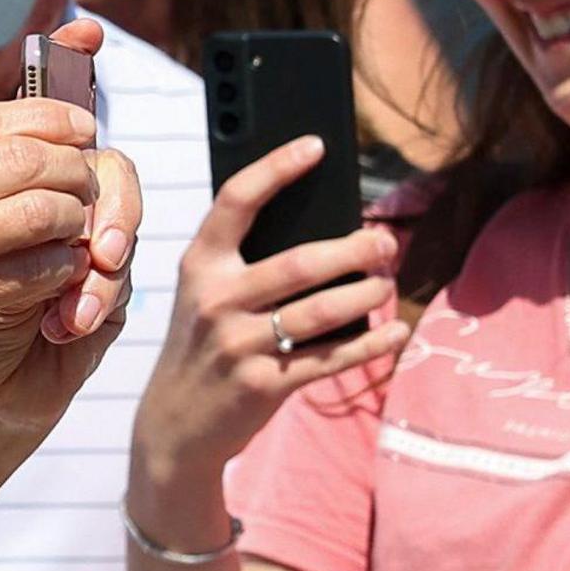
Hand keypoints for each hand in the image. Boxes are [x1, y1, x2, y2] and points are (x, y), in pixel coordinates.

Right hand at [0, 75, 112, 415]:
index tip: (75, 130)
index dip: (47, 118)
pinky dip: (60, 267)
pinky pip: (32, 271)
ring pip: (40, 210)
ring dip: (73, 218)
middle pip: (25, 156)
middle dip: (71, 166)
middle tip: (82, 182)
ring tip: (72, 227)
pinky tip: (57, 270)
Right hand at [128, 136, 409, 535]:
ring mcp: (239, 345)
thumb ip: (247, 265)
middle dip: (354, 249)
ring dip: (366, 294)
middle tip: (385, 243)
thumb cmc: (204, 347)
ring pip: (321, 311)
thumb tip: (331, 233)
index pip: (237, 202)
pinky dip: (371, 344)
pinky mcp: (264, 384)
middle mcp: (216, 301)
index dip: (277, 169)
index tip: (316, 146)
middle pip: (299, 262)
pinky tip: (395, 333)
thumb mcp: (205, 298)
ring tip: (385, 285)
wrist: (174, 425)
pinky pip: (331, 358)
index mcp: (200, 266)